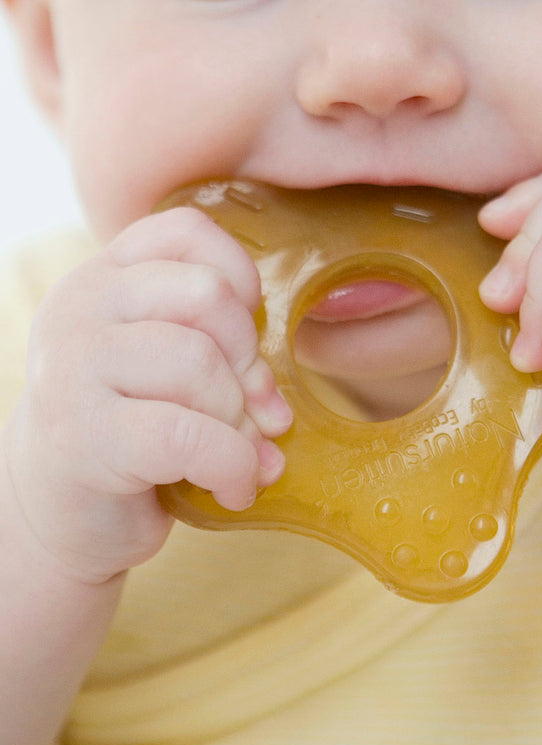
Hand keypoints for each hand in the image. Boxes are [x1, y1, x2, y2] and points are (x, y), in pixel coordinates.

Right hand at [4, 208, 291, 582]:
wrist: (61, 512)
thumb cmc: (135, 434)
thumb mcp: (172, 374)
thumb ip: (223, 357)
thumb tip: (276, 409)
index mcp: (107, 278)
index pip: (188, 232)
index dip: (241, 281)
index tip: (246, 342)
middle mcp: (81, 306)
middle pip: (209, 297)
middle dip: (250, 365)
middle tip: (255, 414)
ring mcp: (72, 366)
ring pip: (200, 363)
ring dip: (241, 424)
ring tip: (243, 456)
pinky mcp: (80, 434)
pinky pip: (188, 435)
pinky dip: (231, 467)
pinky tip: (234, 489)